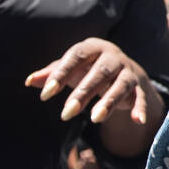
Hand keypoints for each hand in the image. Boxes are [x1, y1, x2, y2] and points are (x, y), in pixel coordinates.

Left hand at [26, 37, 152, 125]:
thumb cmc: (88, 69)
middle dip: (83, 93)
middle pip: (99, 73)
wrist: (122, 70)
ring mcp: (128, 72)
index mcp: (93, 48)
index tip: (46, 95)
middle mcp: (113, 57)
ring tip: (94, 119)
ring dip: (109, 102)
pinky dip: (140, 109)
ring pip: (120, 86)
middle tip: (66, 113)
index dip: (61, 74)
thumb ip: (51, 74)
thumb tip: (29, 81)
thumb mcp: (70, 69)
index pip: (76, 57)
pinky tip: (137, 121)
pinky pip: (140, 98)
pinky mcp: (138, 88)